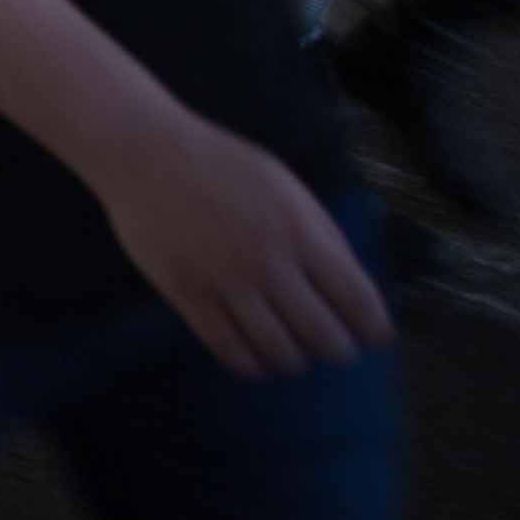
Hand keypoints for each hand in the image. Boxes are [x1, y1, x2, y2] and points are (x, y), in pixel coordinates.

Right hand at [93, 117, 392, 376]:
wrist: (145, 153)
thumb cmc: (221, 163)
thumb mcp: (285, 186)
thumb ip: (319, 232)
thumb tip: (346, 282)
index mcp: (302, 233)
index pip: (357, 301)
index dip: (373, 329)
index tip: (374, 338)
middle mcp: (270, 264)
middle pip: (322, 335)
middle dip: (337, 350)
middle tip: (334, 350)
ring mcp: (226, 283)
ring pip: (277, 350)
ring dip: (294, 361)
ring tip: (294, 357)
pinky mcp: (188, 296)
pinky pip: (228, 348)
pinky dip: (250, 366)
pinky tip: (256, 363)